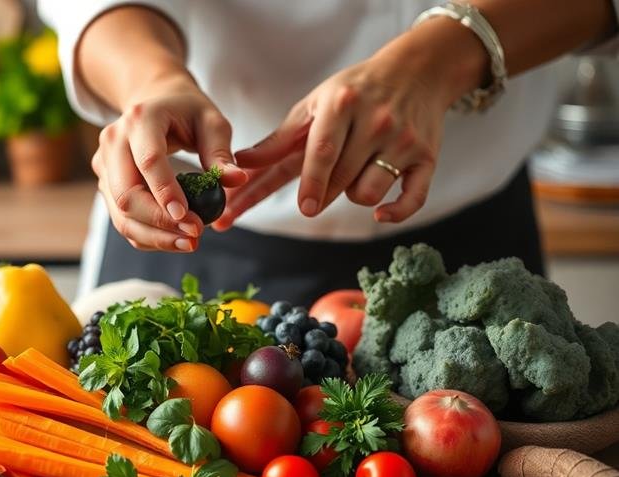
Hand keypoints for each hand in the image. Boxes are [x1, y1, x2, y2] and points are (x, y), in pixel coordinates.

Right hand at [92, 75, 246, 250]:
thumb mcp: (212, 122)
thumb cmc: (187, 112)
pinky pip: (122, 219)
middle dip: (160, 222)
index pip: (148, 161)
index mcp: (141, 118)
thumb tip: (237, 180)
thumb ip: (221, 153)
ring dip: (153, 236)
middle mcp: (114, 141)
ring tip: (188, 244)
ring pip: (120, 213)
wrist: (154, 102)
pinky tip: (172, 240)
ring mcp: (104, 164)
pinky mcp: (105, 183)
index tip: (189, 218)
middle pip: (127, 194)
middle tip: (195, 235)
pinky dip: (146, 235)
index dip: (166, 192)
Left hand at [220, 36, 465, 227]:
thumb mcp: (314, 106)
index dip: (311, 183)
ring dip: (354, 196)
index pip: (323, 152)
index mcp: (342, 106)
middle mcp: (375, 122)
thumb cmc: (354, 92)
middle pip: (341, 178)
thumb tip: (240, 164)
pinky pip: (413, 197)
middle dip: (321, 194)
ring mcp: (403, 141)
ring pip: (369, 192)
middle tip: (312, 198)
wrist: (416, 71)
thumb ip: (279, 139)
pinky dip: (397, 212)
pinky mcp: (426, 157)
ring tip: (352, 177)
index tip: (304, 209)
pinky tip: (380, 215)